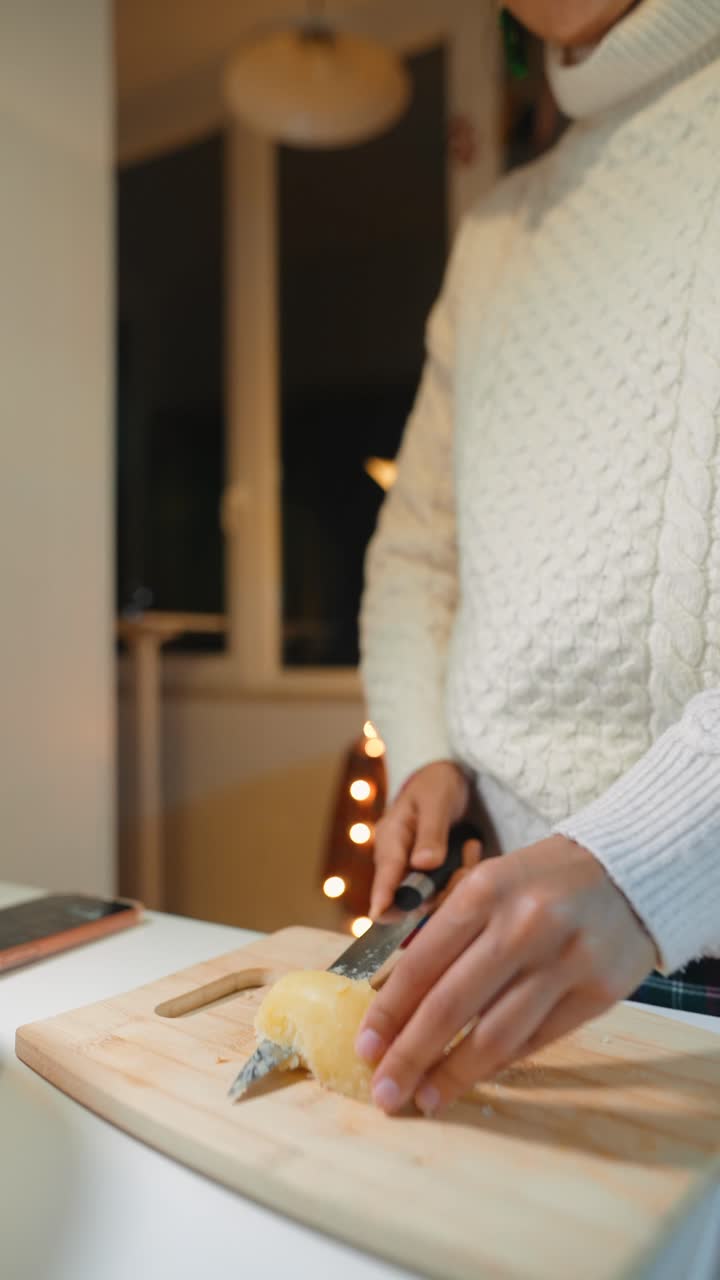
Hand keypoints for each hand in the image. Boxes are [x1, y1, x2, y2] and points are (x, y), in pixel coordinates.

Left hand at [356, 834, 657, 1115]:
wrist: (630, 872)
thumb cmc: (542, 881)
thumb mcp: (490, 884)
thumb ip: (447, 934)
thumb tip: (394, 1000)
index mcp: (485, 890)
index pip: (423, 961)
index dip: (390, 1011)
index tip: (365, 1047)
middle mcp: (524, 924)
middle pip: (452, 1004)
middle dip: (410, 1054)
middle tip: (385, 1092)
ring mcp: (565, 960)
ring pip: (496, 1034)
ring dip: (453, 1074)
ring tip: (424, 1098)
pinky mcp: (599, 992)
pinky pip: (537, 1040)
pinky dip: (500, 1063)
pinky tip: (474, 1077)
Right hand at [370, 761, 480, 919]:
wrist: (446, 780)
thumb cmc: (436, 784)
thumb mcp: (436, 801)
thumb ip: (431, 832)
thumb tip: (423, 864)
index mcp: (390, 837)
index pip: (385, 873)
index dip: (382, 898)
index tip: (380, 917)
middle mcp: (397, 860)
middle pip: (411, 895)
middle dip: (443, 889)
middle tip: (466, 867)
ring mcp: (413, 870)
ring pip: (432, 896)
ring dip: (456, 881)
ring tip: (472, 849)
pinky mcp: (429, 876)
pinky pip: (446, 889)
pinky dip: (462, 875)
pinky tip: (471, 849)